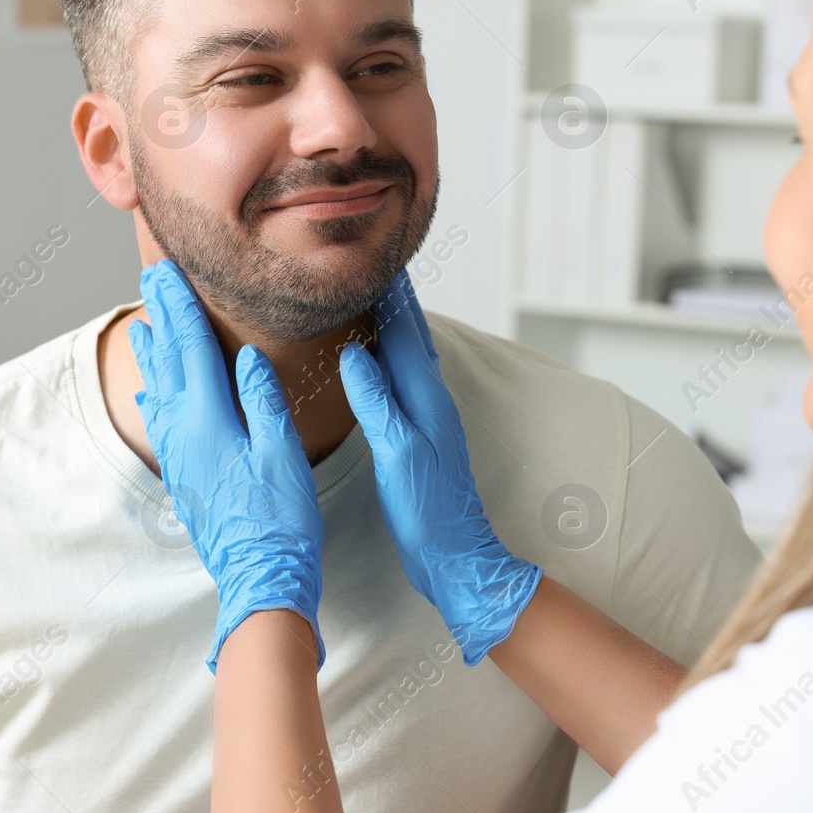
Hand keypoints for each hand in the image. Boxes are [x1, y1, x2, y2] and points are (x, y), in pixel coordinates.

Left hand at [129, 260, 325, 673]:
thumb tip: (247, 356)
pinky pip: (161, 420)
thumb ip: (262, 400)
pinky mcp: (183, 473)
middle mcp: (184, 433)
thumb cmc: (280, 519)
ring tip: (143, 323)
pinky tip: (152, 388)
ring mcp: (180, 455)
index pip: (190, 348)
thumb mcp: (283, 452)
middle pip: (168, 361)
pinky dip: (155, 393)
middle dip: (160, 317)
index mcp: (209, 420)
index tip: (169, 272)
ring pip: (159, 389)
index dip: (180, 307)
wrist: (259, 576)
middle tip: (151, 280)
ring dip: (152, 352)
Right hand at [340, 272, 542, 664]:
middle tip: (376, 264)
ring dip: (395, 324)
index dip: (391, 294)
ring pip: (409, 356)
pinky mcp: (420, 435)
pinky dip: (390, 356)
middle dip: (396, 300)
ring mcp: (428, 418)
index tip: (376, 256)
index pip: (405, 332)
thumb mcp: (396, 454)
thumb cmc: (427, 511)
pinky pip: (403, 379)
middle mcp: (431, 401)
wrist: (457, 556)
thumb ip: (377, 401)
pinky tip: (377, 361)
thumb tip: (356, 352)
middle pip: (412, 336)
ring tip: (376, 298)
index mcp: (426, 400)